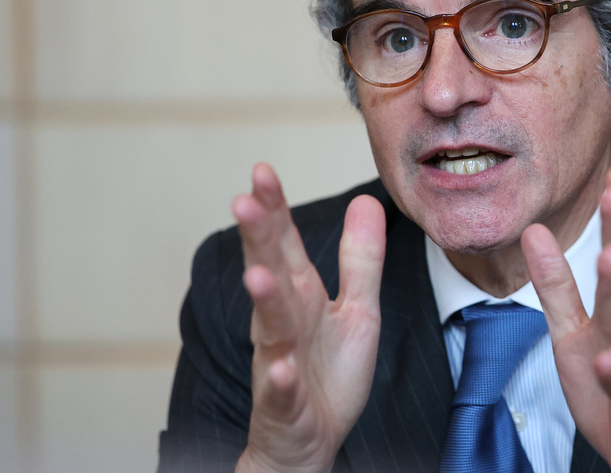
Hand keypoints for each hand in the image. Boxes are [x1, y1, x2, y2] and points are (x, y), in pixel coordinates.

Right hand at [233, 164, 385, 472]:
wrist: (310, 441)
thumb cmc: (328, 373)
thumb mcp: (358, 309)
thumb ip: (361, 258)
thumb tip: (366, 201)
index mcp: (300, 295)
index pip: (284, 244)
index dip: (274, 208)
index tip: (262, 170)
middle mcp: (283, 321)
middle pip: (270, 273)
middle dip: (258, 239)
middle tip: (243, 200)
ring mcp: (280, 361)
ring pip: (269, 327)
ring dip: (263, 302)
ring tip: (258, 276)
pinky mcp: (286, 403)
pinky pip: (282, 390)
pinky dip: (282, 378)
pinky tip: (282, 366)